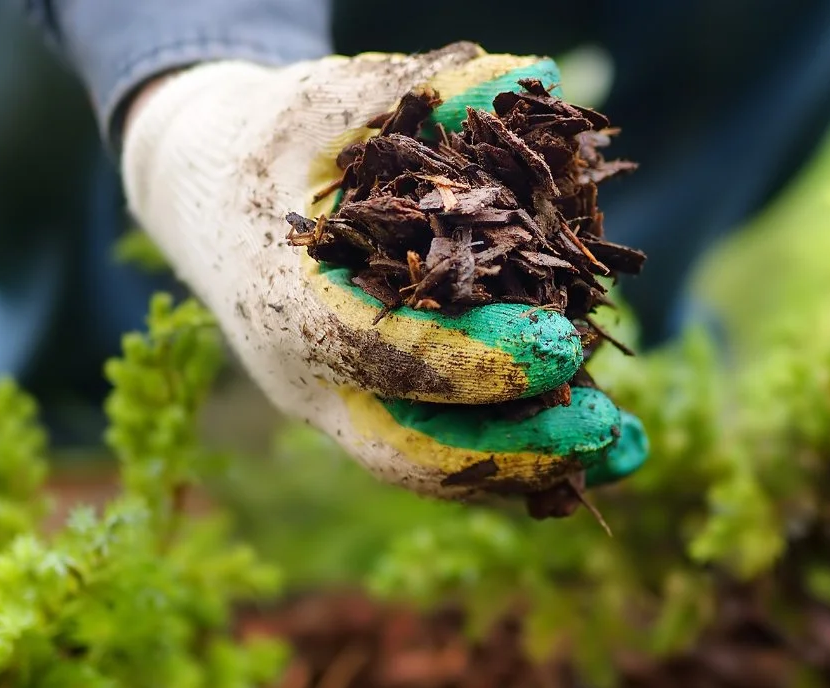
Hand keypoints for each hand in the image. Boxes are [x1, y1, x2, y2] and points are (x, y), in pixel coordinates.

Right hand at [121, 43, 647, 504]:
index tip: (563, 346)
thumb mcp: (331, 101)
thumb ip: (426, 91)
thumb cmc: (271, 139)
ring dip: (532, 466)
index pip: (384, 352)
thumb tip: (533, 77)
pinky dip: (520, 456)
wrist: (204, 195)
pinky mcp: (367, 414)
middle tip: (604, 426)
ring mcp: (335, 408)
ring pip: (432, 467)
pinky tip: (602, 447)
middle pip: (410, 449)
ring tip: (625, 448)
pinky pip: (445, 454)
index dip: (476, 359)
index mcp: (286, 302)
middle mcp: (306, 377)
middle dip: (513, 448)